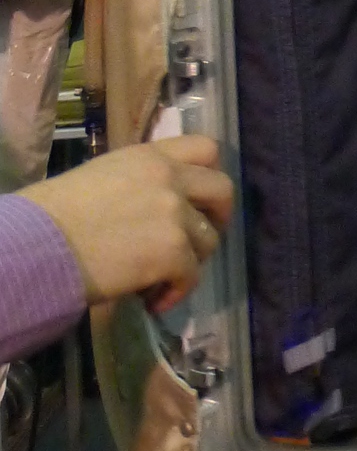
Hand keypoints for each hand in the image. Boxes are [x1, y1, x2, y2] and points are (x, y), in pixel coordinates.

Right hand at [20, 138, 232, 310]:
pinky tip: (153, 300)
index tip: (200, 198)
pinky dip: (175, 292)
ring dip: (191, 261)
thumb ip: (142, 182)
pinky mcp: (173, 252)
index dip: (210, 175)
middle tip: (197, 238)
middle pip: (223, 190)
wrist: (39, 245)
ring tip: (162, 276)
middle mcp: (170, 179)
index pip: (207, 149)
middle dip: (217, 217)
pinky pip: (192, 276)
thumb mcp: (104, 176)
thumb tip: (162, 205)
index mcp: (151, 156)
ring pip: (209, 240)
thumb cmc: (56, 213)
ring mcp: (175, 214)